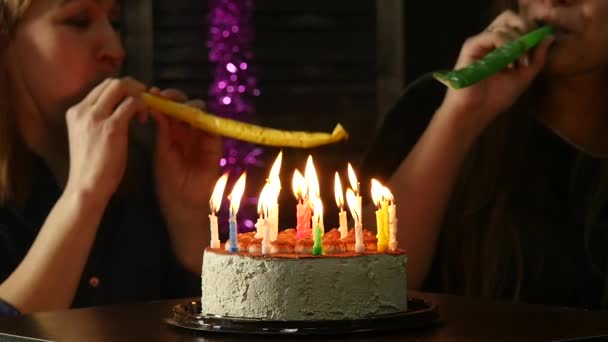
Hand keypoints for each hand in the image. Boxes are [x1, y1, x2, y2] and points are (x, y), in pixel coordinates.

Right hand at [64, 77, 145, 202]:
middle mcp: (83, 110)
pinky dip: (142, 107)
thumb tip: (118, 110)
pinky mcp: (111, 127)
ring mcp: (96, 117)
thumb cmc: (91, 168)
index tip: (134, 101)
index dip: (122, 89)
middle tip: (145, 102)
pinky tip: (143, 120)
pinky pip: (132, 104)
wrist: (86, 187)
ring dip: (139, 97)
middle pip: (113, 82)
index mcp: (75, 112)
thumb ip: (98, 121)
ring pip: (122, 87)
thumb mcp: (88, 137)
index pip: (102, 86)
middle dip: (134, 88)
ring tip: (144, 114)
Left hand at [148, 88, 222, 220]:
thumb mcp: (161, 153)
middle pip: (184, 106)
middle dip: (175, 98)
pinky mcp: (214, 144)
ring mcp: (201, 136)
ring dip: (189, 105)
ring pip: (199, 113)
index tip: (152, 93)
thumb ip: (162, 131)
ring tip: (177, 106)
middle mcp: (187, 131)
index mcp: (171, 132)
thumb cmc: (169, 181)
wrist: (183, 202)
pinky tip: (193, 118)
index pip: (169, 109)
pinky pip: (212, 126)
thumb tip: (156, 108)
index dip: (162, 99)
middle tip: (164, 96)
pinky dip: (204, 119)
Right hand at [439, 10, 553, 129]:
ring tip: (518, 63)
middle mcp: (490, 40)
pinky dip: (505, 45)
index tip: (539, 46)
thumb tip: (549, 37)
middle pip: (510, 18)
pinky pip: (493, 35)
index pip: (518, 24)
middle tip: (529, 49)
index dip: (531, 30)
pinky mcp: (471, 46)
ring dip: (517, 42)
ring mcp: (481, 42)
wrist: (476, 111)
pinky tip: (508, 63)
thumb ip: (537, 57)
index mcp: (501, 46)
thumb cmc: (495, 98)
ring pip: (504, 25)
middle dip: (525, 29)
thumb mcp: (524, 77)